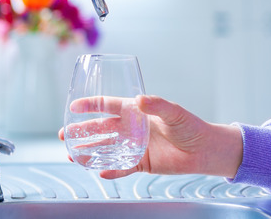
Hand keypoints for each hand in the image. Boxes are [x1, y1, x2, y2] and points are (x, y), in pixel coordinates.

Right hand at [59, 95, 242, 178]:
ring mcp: (135, 146)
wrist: (205, 150)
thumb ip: (157, 106)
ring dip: (89, 151)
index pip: (109, 106)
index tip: (74, 106)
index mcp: (137, 112)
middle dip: (82, 131)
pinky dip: (111, 170)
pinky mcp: (142, 163)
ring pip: (107, 149)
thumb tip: (140, 100)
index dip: (91, 105)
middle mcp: (133, 128)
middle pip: (101, 129)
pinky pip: (122, 167)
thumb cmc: (191, 127)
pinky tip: (98, 171)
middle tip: (65, 134)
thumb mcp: (175, 113)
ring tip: (72, 155)